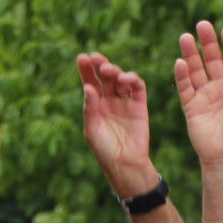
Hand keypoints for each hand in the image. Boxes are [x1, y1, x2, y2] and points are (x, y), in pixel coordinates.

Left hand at [78, 53, 159, 198]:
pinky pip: (137, 87)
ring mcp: (125, 102)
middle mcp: (110, 101)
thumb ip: (90, 108)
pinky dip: (132, 79)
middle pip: (105, 77)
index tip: (82, 58)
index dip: (86, 70)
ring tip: (108, 70)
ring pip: (120, 79)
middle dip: (101, 65)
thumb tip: (88, 87)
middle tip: (96, 58)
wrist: (125, 164)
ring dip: (115, 71)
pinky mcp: (140, 106)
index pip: (90, 82)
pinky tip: (124, 78)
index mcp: (95, 105)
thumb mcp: (91, 129)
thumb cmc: (104, 150)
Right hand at [173, 22, 222, 164]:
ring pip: (196, 70)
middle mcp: (220, 89)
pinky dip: (182, 75)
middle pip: (213, 60)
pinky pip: (185, 88)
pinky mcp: (191, 107)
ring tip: (186, 37)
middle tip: (203, 25)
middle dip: (208, 43)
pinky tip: (180, 62)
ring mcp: (205, 97)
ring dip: (191, 54)